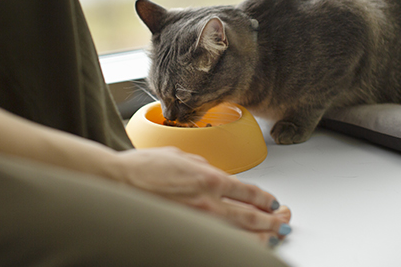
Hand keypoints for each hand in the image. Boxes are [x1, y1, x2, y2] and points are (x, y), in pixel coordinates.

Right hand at [111, 147, 291, 245]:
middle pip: (253, 216)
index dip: (267, 200)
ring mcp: (198, 221)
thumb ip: (204, 166)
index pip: (250, 192)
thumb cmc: (142, 168)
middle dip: (274, 219)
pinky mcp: (186, 231)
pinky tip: (246, 245)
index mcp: (209, 178)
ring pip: (241, 235)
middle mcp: (208, 202)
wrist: (116, 183)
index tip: (274, 203)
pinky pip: (219, 242)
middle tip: (285, 220)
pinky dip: (237, 245)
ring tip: (274, 235)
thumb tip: (219, 175)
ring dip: (263, 236)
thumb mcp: (181, 156)